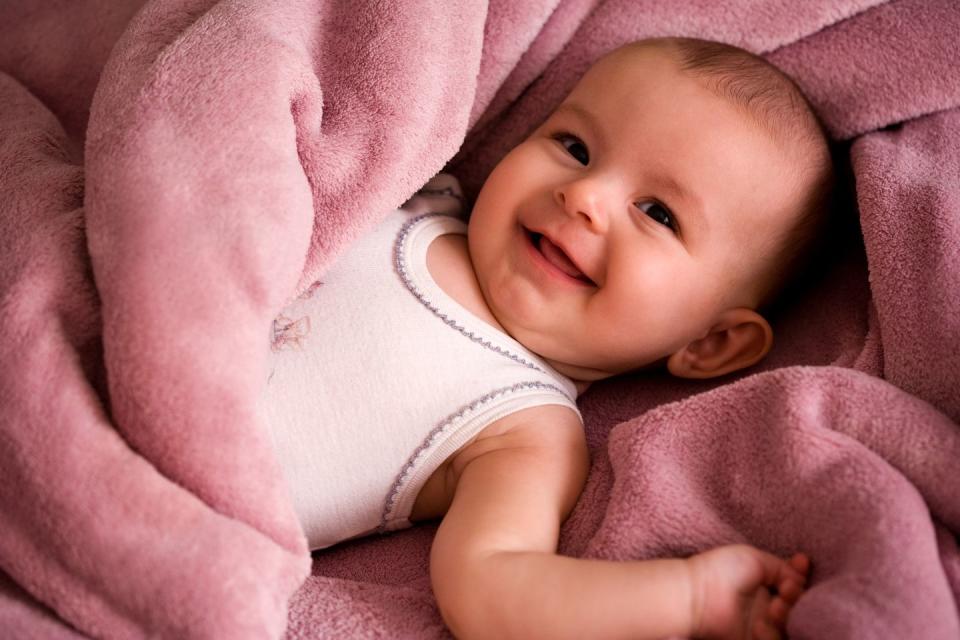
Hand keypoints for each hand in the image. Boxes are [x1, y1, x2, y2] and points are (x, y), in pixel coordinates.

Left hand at [687, 545, 809, 639]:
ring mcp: (759, 626)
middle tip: (786, 589)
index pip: (791, 584)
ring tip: (775, 605)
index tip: (801, 563)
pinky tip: (763, 621)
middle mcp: (763, 607)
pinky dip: (774, 633)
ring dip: (788, 615)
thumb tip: (800, 577)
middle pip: (795, 607)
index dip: (799, 576)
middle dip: (797, 597)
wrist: (696, 595)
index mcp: (762, 586)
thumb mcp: (754, 559)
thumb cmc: (721, 571)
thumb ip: (781, 567)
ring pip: (789, 626)